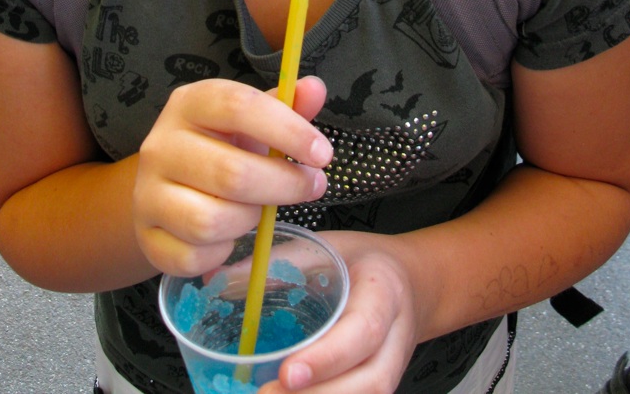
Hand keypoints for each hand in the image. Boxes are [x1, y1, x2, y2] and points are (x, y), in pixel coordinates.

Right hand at [133, 75, 331, 275]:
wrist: (168, 185)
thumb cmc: (221, 146)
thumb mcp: (252, 120)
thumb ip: (287, 105)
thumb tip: (315, 89)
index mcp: (190, 104)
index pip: (238, 106)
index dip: (286, 129)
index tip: (323, 153)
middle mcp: (161, 145)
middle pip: (230, 173)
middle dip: (284, 186)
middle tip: (311, 187)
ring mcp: (147, 193)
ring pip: (209, 221)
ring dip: (249, 221)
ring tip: (260, 210)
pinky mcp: (146, 236)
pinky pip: (192, 258)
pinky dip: (222, 253)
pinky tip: (230, 236)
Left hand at [263, 231, 418, 393]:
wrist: (410, 282)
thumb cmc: (362, 263)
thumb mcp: (325, 248)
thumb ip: (277, 265)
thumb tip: (218, 281)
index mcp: (384, 292)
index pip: (364, 330)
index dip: (328, 357)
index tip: (288, 372)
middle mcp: (395, 338)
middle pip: (371, 381)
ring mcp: (393, 369)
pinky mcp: (380, 386)